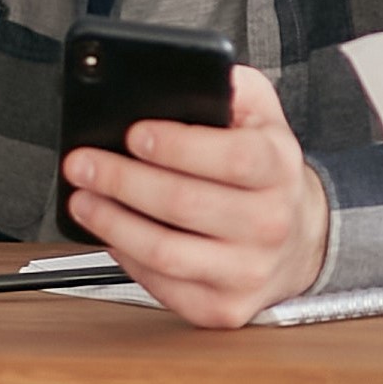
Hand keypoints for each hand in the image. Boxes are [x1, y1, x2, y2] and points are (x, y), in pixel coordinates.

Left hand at [59, 65, 330, 328]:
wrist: (300, 237)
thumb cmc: (265, 169)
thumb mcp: (262, 115)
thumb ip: (229, 87)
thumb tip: (187, 74)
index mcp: (279, 168)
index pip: (233, 158)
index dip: (179, 146)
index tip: (134, 133)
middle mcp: (270, 223)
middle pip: (186, 204)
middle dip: (123, 180)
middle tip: (83, 163)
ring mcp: (248, 271)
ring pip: (166, 251)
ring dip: (113, 223)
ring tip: (83, 198)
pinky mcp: (224, 309)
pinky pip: (162, 284)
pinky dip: (126, 257)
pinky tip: (110, 233)